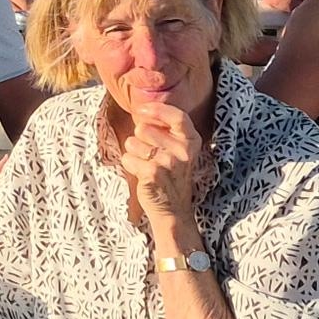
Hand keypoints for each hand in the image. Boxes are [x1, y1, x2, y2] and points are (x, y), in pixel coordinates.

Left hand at [113, 87, 204, 236]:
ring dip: (134, 153)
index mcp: (191, 141)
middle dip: (140, 139)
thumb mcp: (176, 149)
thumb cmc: (170, 173)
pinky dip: (129, 165)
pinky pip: (127, 157)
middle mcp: (184, 151)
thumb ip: (165, 130)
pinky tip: (143, 176)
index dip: (157, 110)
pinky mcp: (153, 173)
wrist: (173, 209)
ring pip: (132, 142)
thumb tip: (141, 109)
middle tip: (152, 156)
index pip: (177, 116)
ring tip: (148, 166)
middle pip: (143, 127)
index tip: (141, 110)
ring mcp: (169, 162)